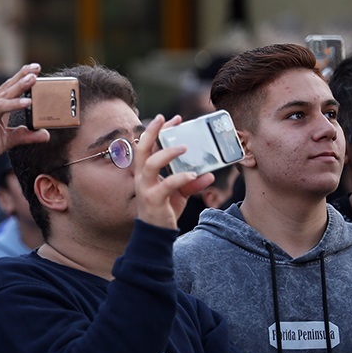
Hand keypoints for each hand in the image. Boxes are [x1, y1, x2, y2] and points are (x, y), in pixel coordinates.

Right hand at [0, 63, 50, 169]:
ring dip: (20, 86)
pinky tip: (26, 102)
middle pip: (9, 86)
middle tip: (37, 67)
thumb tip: (46, 135)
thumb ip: (26, 135)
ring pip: (6, 94)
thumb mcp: (9, 140)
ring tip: (34, 79)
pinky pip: (1, 107)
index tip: (36, 71)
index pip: (10, 89)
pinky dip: (14, 104)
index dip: (22, 78)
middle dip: (23, 75)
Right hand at [132, 115, 214, 229]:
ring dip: (167, 153)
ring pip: (151, 164)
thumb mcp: (180, 193)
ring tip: (184, 147)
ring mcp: (145, 188)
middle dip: (152, 132)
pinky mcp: (154, 199)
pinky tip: (193, 175)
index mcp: (145, 172)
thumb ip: (192, 182)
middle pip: (142, 149)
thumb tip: (209, 174)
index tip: (172, 119)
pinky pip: (167, 185)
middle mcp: (141, 177)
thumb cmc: (165, 209)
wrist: (157, 233)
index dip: (156, 130)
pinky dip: (180, 178)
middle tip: (167, 120)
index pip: (147, 146)